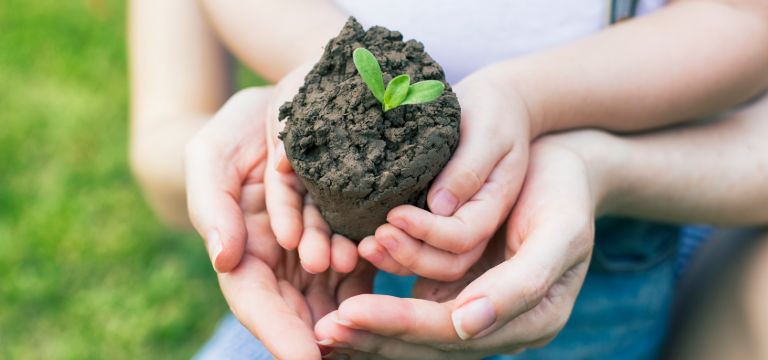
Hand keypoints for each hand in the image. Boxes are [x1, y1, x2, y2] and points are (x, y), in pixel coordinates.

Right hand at [185, 88, 372, 358]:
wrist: (286, 103)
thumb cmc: (239, 130)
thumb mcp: (211, 155)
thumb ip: (211, 206)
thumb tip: (224, 257)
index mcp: (243, 251)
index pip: (256, 303)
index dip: (278, 334)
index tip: (305, 359)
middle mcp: (282, 261)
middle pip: (300, 311)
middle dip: (321, 330)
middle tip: (345, 347)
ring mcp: (319, 249)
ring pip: (336, 292)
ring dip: (351, 298)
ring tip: (359, 271)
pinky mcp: (351, 232)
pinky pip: (366, 262)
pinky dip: (374, 267)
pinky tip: (383, 255)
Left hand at [315, 133, 605, 357]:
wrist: (564, 167)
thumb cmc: (564, 192)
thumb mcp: (560, 233)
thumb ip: (522, 284)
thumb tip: (467, 326)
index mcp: (532, 319)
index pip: (452, 332)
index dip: (400, 325)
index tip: (349, 313)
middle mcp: (500, 323)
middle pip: (429, 341)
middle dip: (376, 336)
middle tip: (325, 328)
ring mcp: (478, 307)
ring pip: (418, 331)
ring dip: (374, 324)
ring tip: (328, 319)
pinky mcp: (461, 287)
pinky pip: (416, 305)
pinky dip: (383, 305)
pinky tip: (347, 300)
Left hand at [360, 70, 530, 280]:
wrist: (495, 106)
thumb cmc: (492, 113)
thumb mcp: (487, 133)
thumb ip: (469, 168)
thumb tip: (440, 206)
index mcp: (494, 204)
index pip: (463, 236)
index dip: (428, 232)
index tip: (394, 214)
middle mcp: (478, 223)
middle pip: (448, 262)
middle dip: (410, 255)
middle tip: (375, 239)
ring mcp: (458, 226)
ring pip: (433, 264)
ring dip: (398, 261)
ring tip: (365, 246)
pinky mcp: (438, 221)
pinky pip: (419, 249)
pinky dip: (394, 253)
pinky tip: (366, 242)